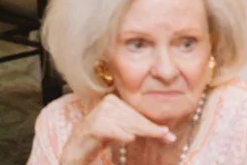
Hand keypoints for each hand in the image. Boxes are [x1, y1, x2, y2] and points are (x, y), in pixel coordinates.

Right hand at [59, 93, 174, 164]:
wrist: (78, 147)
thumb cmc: (103, 137)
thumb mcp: (124, 131)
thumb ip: (142, 130)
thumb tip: (168, 134)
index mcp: (113, 100)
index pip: (136, 113)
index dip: (152, 125)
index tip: (168, 134)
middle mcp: (106, 103)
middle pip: (133, 118)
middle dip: (150, 130)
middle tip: (167, 137)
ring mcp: (98, 114)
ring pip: (125, 124)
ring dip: (140, 132)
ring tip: (153, 137)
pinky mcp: (92, 126)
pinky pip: (111, 130)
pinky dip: (120, 135)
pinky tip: (129, 138)